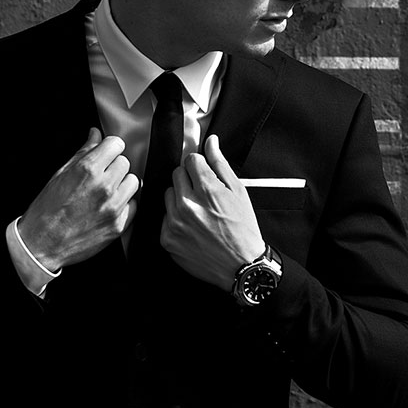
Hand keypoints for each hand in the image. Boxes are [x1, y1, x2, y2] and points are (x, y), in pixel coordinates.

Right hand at [15, 128, 139, 271]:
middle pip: (125, 162)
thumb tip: (95, 134)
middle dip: (114, 166)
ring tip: (107, 191)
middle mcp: (104, 187)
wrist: (42, 244)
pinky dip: (125, 203)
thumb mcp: (60, 174)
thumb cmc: (47, 208)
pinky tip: (109, 206)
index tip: (106, 153)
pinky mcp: (119, 225)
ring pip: (134, 182)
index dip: (110, 147)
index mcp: (87, 170)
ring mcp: (113, 207)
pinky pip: (134, 204)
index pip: (116, 144)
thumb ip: (83, 152)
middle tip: (102, 175)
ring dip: (122, 183)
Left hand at [161, 134, 264, 290]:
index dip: (199, 165)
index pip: (190, 160)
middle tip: (203, 194)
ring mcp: (175, 222)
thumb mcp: (238, 191)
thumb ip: (220, 164)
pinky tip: (192, 227)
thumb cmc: (243, 229)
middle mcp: (188, 204)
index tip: (203, 173)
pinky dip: (175, 219)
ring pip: (168, 194)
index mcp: (207, 190)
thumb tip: (211, 142)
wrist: (241, 266)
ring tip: (198, 211)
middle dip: (189, 179)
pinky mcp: (167, 238)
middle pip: (177, 174)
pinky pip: (165, 216)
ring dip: (180, 198)